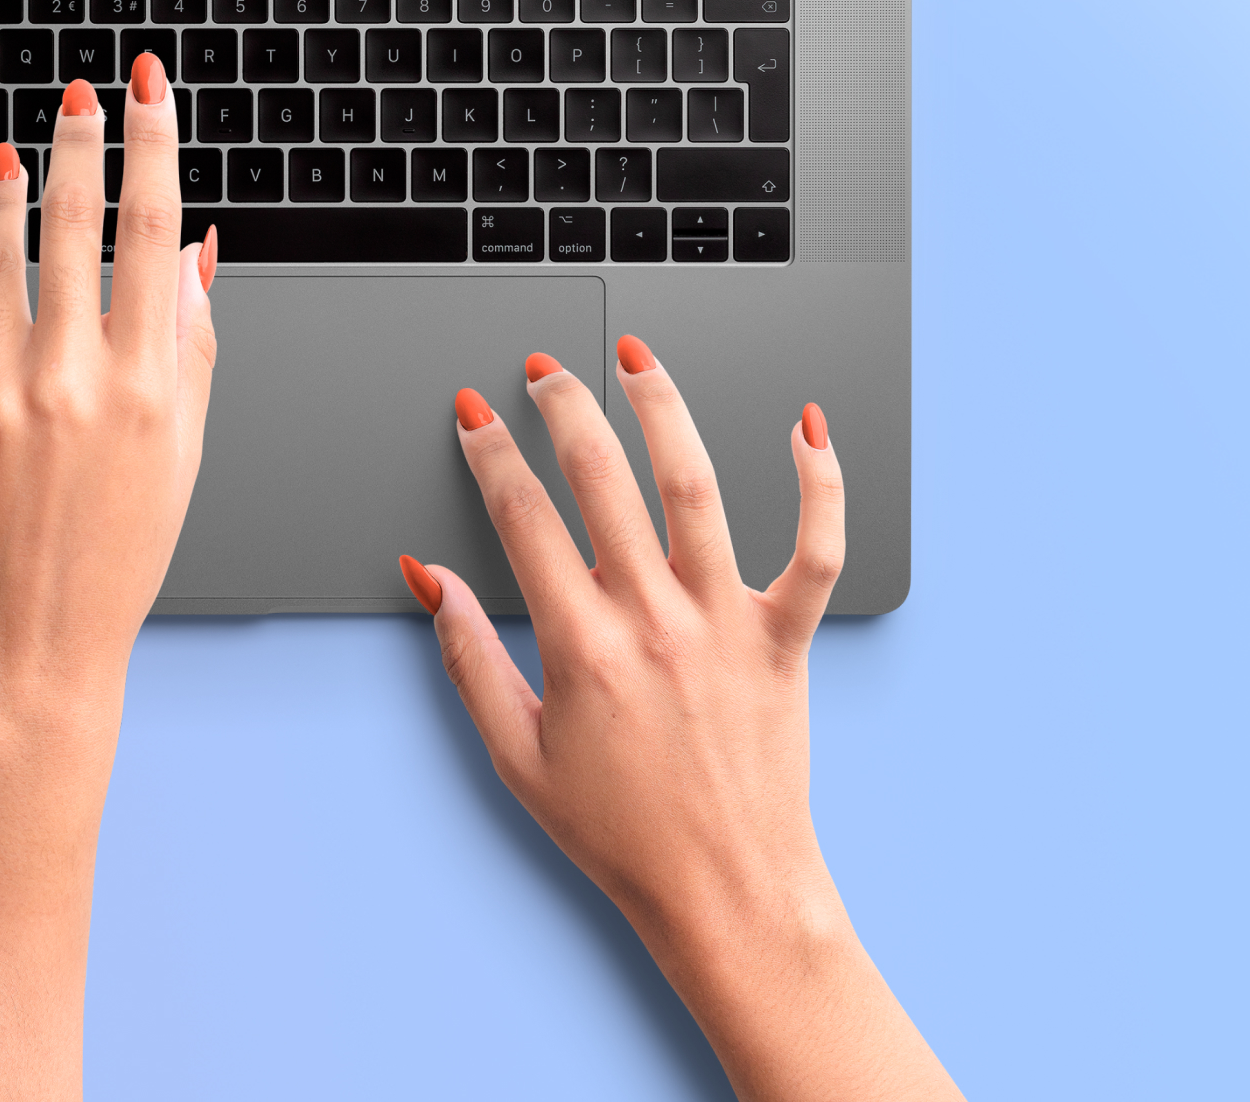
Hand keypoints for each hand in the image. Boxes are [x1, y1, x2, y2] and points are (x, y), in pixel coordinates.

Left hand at [0, 54, 216, 1101]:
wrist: (36, 658)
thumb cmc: (114, 560)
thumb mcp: (182, 454)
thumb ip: (189, 346)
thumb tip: (192, 249)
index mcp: (147, 386)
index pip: (151, 232)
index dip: (152, 146)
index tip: (147, 87)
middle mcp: (71, 382)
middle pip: (77, 227)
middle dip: (84, 143)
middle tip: (84, 90)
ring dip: (10, 188)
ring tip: (21, 147)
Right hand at [406, 337, 957, 1101]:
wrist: (724, 892)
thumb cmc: (621, 836)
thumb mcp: (515, 755)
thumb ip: (467, 658)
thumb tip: (430, 579)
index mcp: (582, 647)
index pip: (524, 516)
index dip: (490, 452)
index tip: (472, 415)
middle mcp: (655, 621)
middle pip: (604, 476)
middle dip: (563, 405)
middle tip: (541, 372)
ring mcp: (727, 624)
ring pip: (697, 485)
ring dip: (663, 407)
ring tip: (635, 357)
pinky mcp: (786, 639)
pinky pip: (817, 547)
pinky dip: (820, 481)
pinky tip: (805, 425)